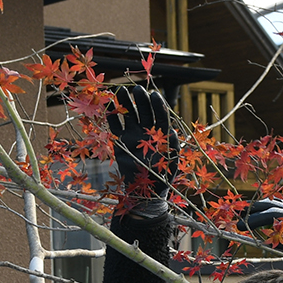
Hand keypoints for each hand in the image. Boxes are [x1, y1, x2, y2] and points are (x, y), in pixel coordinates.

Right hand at [110, 84, 175, 218]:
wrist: (145, 192)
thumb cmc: (162, 178)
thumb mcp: (171, 164)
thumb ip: (173, 148)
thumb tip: (174, 132)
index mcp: (161, 134)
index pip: (160, 116)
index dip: (158, 105)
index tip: (154, 95)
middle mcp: (148, 132)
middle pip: (144, 111)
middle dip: (141, 100)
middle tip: (136, 89)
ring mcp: (134, 135)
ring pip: (129, 115)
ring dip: (125, 104)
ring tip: (120, 91)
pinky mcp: (121, 141)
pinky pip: (116, 126)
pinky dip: (112, 116)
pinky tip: (108, 105)